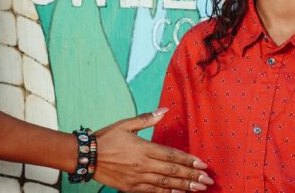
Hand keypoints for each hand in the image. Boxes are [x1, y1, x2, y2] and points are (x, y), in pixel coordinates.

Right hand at [93, 109, 214, 192]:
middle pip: (172, 172)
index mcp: (143, 148)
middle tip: (208, 180)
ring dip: (184, 187)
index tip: (202, 164)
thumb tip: (165, 110)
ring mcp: (137, 178)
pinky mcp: (131, 188)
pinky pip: (153, 192)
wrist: (86, 157)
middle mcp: (142, 165)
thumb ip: (147, 119)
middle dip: (192, 176)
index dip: (188, 160)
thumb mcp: (126, 124)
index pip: (171, 155)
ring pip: (165, 184)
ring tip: (199, 189)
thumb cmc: (107, 138)